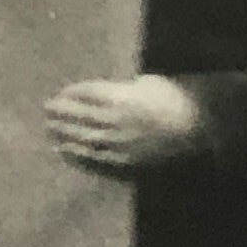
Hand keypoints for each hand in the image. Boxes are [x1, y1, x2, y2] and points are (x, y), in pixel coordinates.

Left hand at [45, 74, 205, 175]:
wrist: (200, 132)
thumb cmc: (177, 100)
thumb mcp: (148, 82)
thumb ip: (123, 87)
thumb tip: (105, 92)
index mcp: (119, 97)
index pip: (84, 94)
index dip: (69, 95)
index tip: (58, 94)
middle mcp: (113, 122)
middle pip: (77, 117)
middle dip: (60, 113)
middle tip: (46, 110)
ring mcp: (117, 145)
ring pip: (81, 139)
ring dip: (63, 134)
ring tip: (49, 130)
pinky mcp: (123, 164)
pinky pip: (94, 160)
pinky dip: (76, 156)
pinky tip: (64, 152)